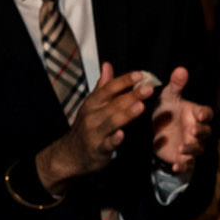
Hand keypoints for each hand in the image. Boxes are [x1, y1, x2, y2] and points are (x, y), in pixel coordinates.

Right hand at [39, 63, 154, 191]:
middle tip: (148, 88)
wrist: (70, 153)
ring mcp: (95, 132)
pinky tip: (122, 134)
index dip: (124, 81)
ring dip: (126, 114)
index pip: (109, 88)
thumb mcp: (92, 104)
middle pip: (114, 103)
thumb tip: (107, 65)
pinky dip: (114, 139)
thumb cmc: (86, 126)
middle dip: (131, 95)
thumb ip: (103, 86)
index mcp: (93, 103)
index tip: (140, 75)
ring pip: (111, 121)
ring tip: (140, 106)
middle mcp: (93, 115)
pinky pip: (107, 143)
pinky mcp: (98, 149)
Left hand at [150, 67, 212, 177]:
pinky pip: (187, 164)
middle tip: (191, 130)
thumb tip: (181, 69)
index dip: (203, 114)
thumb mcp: (168, 96)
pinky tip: (175, 166)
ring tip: (181, 148)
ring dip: (191, 149)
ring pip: (197, 149)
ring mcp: (191, 145)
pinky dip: (183, 166)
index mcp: (195, 114)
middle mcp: (197, 130)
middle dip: (199, 132)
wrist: (154, 129)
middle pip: (205, 133)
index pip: (206, 113)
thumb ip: (176, 84)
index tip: (198, 114)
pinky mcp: (183, 158)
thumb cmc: (166, 109)